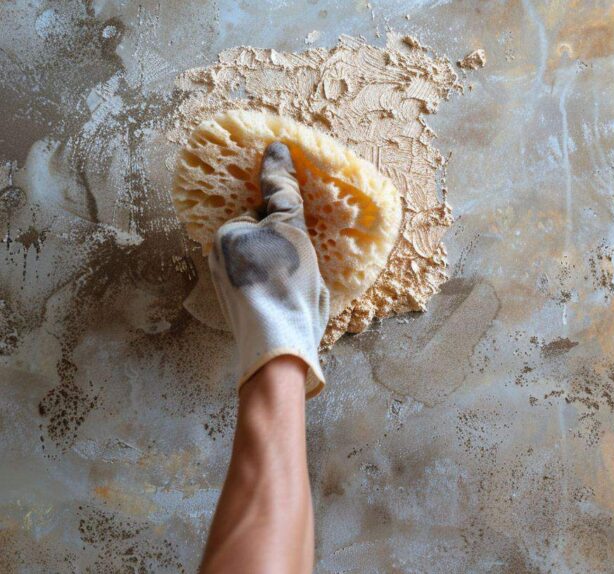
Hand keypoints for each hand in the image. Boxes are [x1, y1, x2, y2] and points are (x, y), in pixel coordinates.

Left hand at [208, 142, 328, 397]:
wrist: (280, 344)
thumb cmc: (285, 282)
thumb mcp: (290, 229)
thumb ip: (283, 191)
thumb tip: (276, 148)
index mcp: (225, 236)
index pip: (260, 211)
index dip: (287, 220)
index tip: (303, 236)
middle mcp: (219, 260)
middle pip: (262, 237)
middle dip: (284, 243)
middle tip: (307, 259)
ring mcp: (228, 288)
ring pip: (265, 263)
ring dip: (285, 266)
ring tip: (305, 282)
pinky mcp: (241, 312)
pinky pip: (265, 286)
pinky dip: (281, 287)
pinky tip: (298, 299)